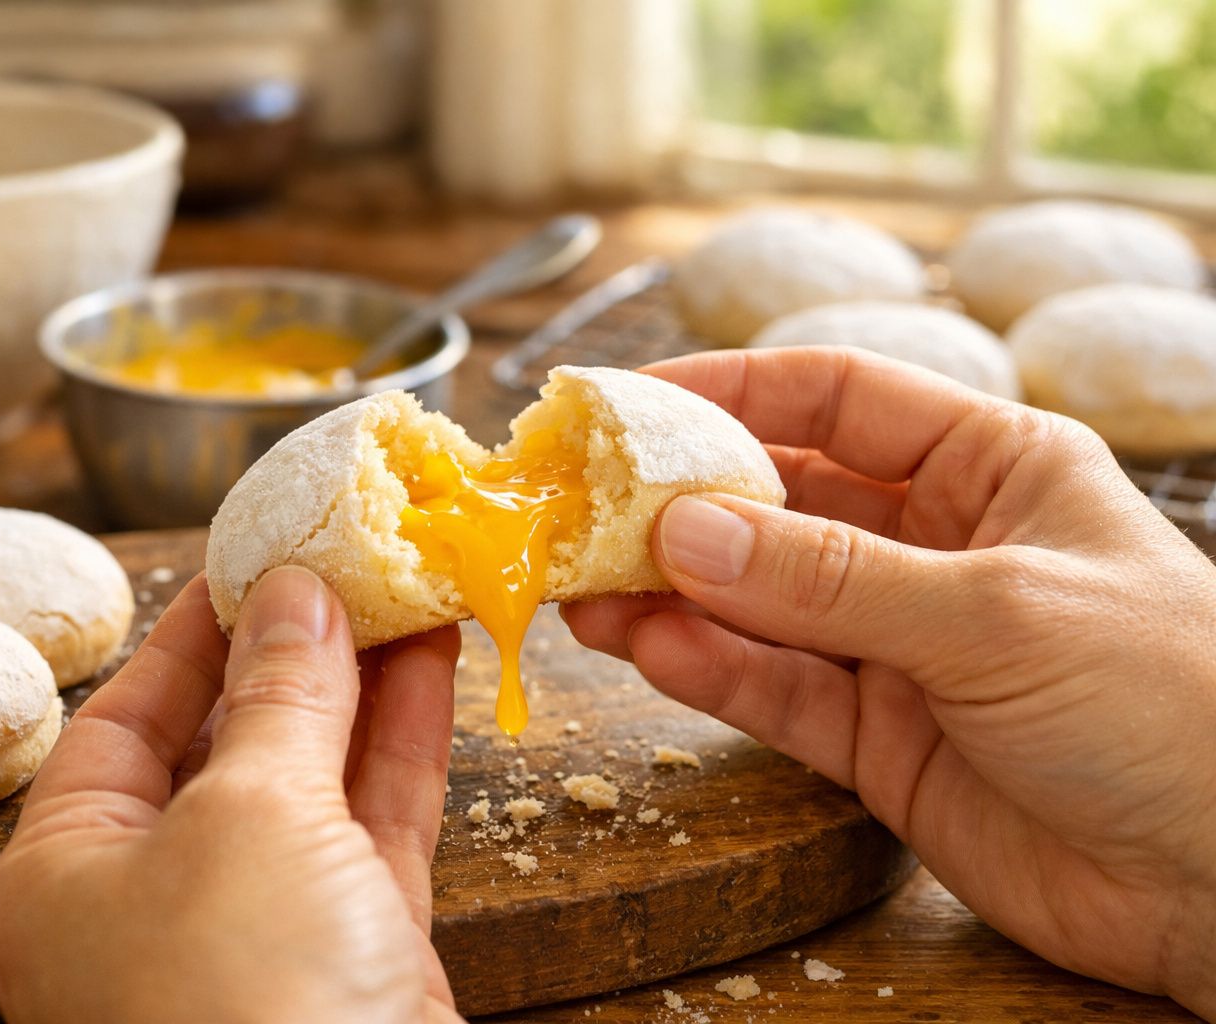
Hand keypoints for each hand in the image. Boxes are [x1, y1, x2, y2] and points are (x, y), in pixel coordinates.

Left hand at [0, 567, 464, 1023]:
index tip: (250, 553)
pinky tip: (436, 663)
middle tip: (343, 558)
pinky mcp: (351, 955)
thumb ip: (279, 696)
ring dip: (362, 685)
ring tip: (405, 587)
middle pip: (223, 742)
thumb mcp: (249, 817)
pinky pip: (372, 826)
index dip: (189, 630)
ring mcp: (259, 933)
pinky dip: (404, 745)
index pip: (120, 719)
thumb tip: (294, 592)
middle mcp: (153, 904)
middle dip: (289, 649)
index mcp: (67, 877)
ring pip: (312, 778)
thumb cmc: (243, 1001)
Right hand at [563, 348, 1215, 1016]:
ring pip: (760, 603)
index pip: (837, 399)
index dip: (729, 391)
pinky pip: (775, 690)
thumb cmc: (1168, 704)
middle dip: (682, 504)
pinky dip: (709, 670)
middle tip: (583, 508)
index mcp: (990, 468)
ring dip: (674, 595)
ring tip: (587, 588)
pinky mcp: (877, 738)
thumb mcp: (995, 612)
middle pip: (780, 502)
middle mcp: (934, 546)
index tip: (627, 401)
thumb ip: (832, 578)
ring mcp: (898, 645)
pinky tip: (648, 650)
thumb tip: (686, 532)